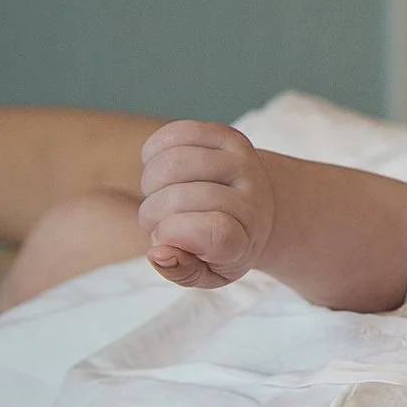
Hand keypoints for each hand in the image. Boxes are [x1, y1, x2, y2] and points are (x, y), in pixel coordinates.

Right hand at [138, 120, 274, 286]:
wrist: (255, 210)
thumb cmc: (219, 247)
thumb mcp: (207, 272)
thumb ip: (182, 271)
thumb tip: (158, 253)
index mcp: (246, 239)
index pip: (214, 233)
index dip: (174, 235)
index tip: (167, 242)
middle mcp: (252, 198)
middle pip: (178, 198)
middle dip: (152, 214)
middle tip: (160, 220)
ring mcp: (243, 163)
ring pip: (172, 164)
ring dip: (150, 183)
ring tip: (161, 194)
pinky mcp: (229, 137)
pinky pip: (176, 134)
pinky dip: (154, 150)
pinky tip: (161, 167)